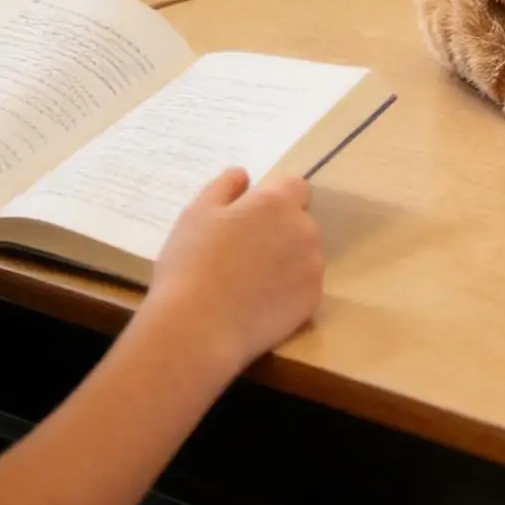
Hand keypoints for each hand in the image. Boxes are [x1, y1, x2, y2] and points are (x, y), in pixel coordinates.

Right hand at [146, 168, 324, 375]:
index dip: (272, 200)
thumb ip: (224, 186)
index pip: (294, 186)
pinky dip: (288, 290)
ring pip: (304, 253)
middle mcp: (305, 228)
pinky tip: (259, 303)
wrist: (197, 329)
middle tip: (243, 253)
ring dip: (286, 259)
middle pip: (299, 221)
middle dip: (279, 230)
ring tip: (249, 282)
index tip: (249, 220)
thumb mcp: (196, 213)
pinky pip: (304, 286)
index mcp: (277, 202)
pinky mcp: (313, 300)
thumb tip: (244, 175)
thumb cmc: (191, 264)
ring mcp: (313, 266)